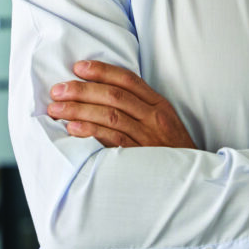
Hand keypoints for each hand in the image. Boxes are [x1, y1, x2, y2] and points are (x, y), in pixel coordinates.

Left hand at [48, 60, 196, 148]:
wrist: (192, 182)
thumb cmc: (172, 150)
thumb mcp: (163, 122)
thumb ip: (139, 107)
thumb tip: (102, 93)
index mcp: (158, 104)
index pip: (127, 80)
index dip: (101, 71)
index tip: (78, 66)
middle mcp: (153, 118)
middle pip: (114, 96)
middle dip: (82, 90)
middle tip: (57, 90)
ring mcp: (147, 138)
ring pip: (109, 116)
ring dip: (79, 110)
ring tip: (56, 109)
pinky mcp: (140, 158)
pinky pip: (112, 141)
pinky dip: (90, 132)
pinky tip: (72, 129)